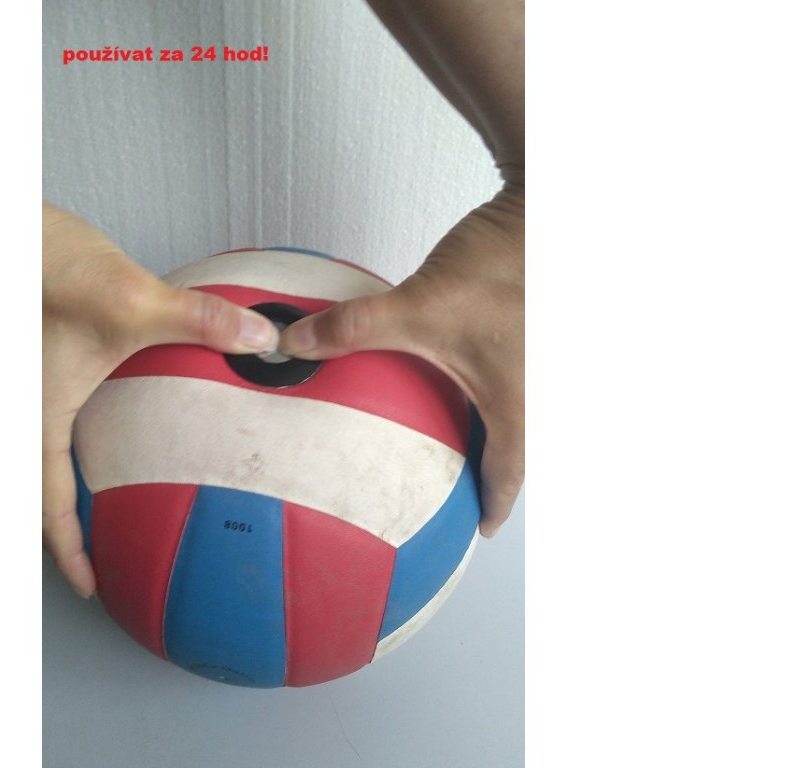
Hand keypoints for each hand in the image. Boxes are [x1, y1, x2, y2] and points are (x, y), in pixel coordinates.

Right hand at [43, 203, 278, 595]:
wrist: (16, 231)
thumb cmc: (55, 269)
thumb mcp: (133, 303)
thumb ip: (201, 322)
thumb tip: (264, 338)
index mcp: (40, 415)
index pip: (46, 505)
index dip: (67, 552)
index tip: (88, 586)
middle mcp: (29, 411)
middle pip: (37, 489)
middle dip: (63, 528)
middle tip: (95, 555)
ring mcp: (33, 390)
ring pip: (42, 457)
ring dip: (66, 487)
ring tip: (101, 506)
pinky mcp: (44, 367)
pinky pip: (53, 423)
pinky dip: (73, 446)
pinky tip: (111, 435)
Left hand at [279, 186, 523, 535]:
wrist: (538, 212)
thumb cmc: (501, 267)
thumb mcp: (418, 307)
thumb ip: (353, 330)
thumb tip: (294, 344)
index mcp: (518, 405)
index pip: (509, 475)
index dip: (493, 506)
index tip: (479, 529)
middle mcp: (535, 390)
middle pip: (515, 449)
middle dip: (488, 473)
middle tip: (458, 489)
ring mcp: (537, 362)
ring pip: (515, 413)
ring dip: (490, 431)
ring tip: (456, 440)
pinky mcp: (528, 332)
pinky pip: (511, 377)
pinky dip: (485, 391)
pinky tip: (456, 373)